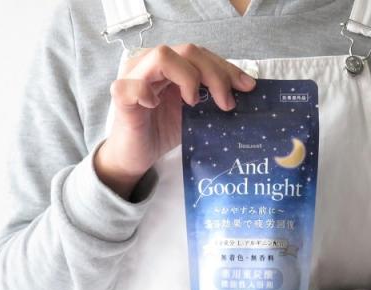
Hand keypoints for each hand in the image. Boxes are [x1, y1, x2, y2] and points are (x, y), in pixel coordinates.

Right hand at [95, 43, 256, 198]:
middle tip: (227, 103)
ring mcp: (134, 77)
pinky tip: (154, 104)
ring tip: (193, 102)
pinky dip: (145, 91)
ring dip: (187, 77)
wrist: (136, 157)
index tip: (248, 87)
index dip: (226, 68)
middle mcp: (151, 64)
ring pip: (162, 56)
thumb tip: (246, 93)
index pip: (201, 55)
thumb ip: (212, 98)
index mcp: (171, 65)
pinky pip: (131, 85)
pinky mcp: (121, 97)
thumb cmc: (163, 131)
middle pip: (187, 50)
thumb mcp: (196, 113)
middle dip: (215, 74)